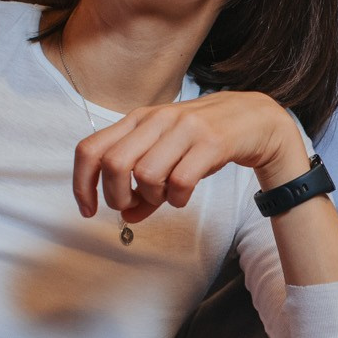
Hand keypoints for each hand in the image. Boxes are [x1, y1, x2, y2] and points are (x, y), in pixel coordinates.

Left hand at [72, 90, 298, 224]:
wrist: (255, 120)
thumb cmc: (204, 142)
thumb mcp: (169, 159)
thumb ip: (144, 190)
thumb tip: (126, 218)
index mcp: (138, 120)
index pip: (91, 149)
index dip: (81, 183)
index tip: (88, 210)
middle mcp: (157, 119)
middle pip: (114, 164)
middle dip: (117, 196)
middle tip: (133, 206)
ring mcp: (184, 128)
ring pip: (146, 174)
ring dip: (152, 197)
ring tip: (166, 196)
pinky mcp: (211, 142)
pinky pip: (180, 180)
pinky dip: (178, 198)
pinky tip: (184, 196)